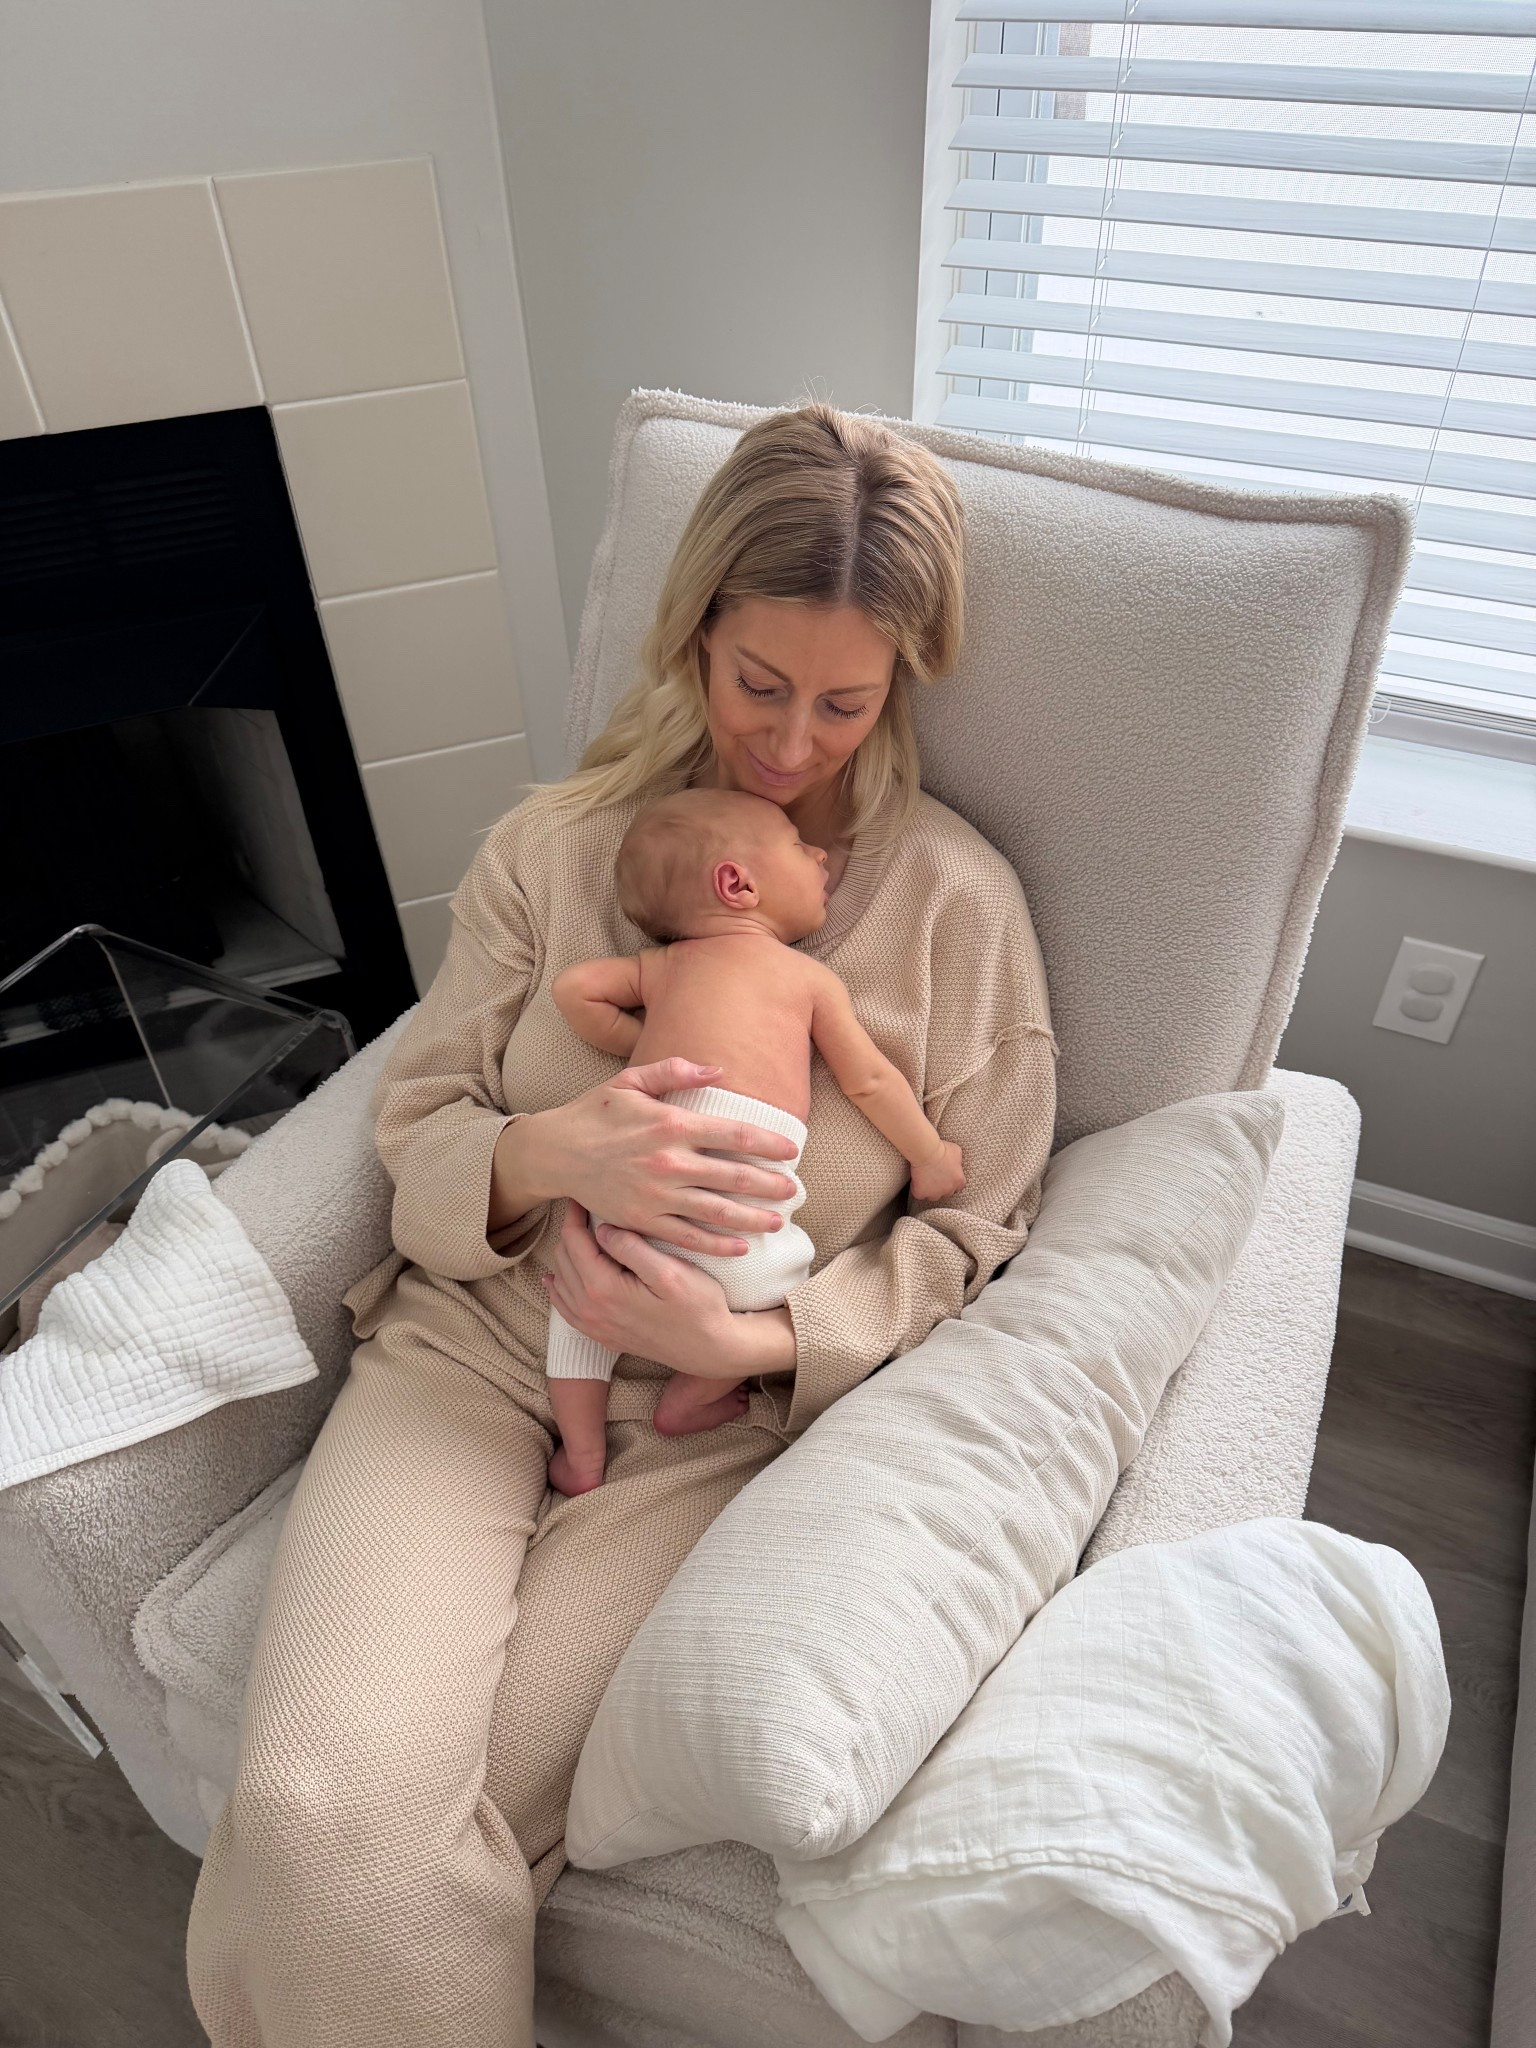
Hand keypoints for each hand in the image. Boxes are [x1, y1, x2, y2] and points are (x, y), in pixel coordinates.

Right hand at [493, 1058, 800, 1255]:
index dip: (767, 1143)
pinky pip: (686, 1237)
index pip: (732, 1133)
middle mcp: (667, 1161)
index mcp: (669, 1123)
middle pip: (732, 1176)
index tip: (791, 1150)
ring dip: (751, 1218)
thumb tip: (719, 1069)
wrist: (554, 1152)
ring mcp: (655, 1194)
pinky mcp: (642, 1220)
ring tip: (778, 1221)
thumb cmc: (594, 1112)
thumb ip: (675, 1071)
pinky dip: (715, 1244)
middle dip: (769, 1185)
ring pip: (715, 1211)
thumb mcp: (631, 1080)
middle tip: (795, 1190)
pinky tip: (739, 1247)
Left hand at [542, 1202, 751, 1377]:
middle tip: (585, 1209)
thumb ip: (632, 1248)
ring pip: (561, 1281)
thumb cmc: (698, 1307)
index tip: (583, 1195)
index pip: (574, 1241)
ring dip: (566, 1255)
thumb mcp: (671, 1272)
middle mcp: (591, 1310)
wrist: (709, 1350)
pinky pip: (566, 1309)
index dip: (575, 1215)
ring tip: (580, 1233)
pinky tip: (557, 1279)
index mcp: (603, 1289)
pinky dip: (559, 1289)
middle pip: (564, 1259)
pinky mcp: (601, 1335)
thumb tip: (602, 1229)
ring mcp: (594, 1326)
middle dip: (570, 1231)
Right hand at [909, 1140, 965, 1203]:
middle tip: (936, 1176)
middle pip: (946, 1193)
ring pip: (933, 1196)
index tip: (946, 1176)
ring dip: (931, 1190)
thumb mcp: (956, 1152)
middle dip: (942, 1186)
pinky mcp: (921, 1193)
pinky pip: (919, 1195)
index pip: (958, 1186)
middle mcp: (948, 1190)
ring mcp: (934, 1193)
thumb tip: (957, 1163)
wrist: (927, 1151)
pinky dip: (917, 1189)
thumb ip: (959, 1161)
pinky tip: (916, 1182)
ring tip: (926, 1180)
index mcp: (959, 1181)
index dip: (951, 1181)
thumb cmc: (942, 1149)